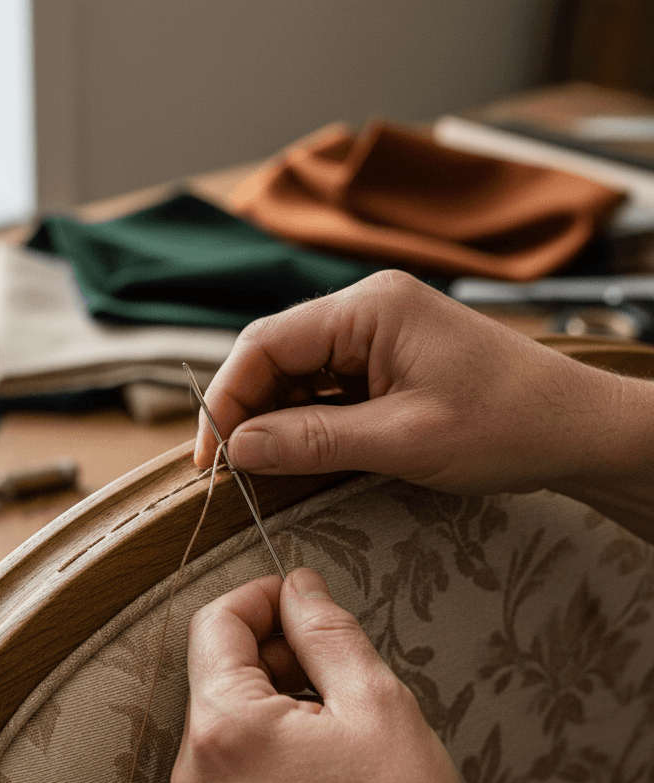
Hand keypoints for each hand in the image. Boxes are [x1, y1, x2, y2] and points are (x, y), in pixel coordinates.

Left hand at [172, 567, 584, 782]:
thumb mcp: (376, 700)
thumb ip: (325, 629)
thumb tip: (298, 587)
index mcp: (225, 728)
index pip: (216, 623)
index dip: (262, 596)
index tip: (300, 598)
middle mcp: (195, 772)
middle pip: (217, 671)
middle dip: (272, 651)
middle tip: (335, 667)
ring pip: (225, 717)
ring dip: (273, 698)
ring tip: (337, 726)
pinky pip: (228, 764)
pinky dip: (265, 745)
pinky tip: (321, 768)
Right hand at [195, 270, 650, 505]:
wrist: (579, 429)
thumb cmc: (508, 425)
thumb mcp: (403, 442)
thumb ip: (312, 441)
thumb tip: (238, 448)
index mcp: (369, 307)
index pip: (265, 343)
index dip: (225, 400)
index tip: (209, 456)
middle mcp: (367, 307)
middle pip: (275, 354)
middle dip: (246, 410)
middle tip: (228, 469)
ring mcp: (377, 331)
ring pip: (297, 372)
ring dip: (274, 418)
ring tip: (260, 468)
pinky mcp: (387, 358)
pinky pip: (326, 385)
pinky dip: (306, 420)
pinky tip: (298, 452)